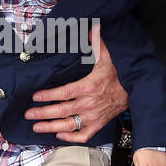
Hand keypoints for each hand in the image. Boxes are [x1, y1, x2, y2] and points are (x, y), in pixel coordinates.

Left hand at [26, 24, 128, 141]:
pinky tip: (59, 135)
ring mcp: (94, 116)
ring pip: (70, 126)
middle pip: (62, 111)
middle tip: (29, 114)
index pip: (64, 93)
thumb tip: (88, 28)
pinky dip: (71, 138)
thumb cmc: (120, 72)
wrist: (137, 88)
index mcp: (90, 86)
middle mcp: (91, 104)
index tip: (35, 97)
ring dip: (51, 127)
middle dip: (43, 113)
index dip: (48, 96)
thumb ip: (95, 42)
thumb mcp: (107, 54)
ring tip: (37, 127)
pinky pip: (84, 135)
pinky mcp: (99, 124)